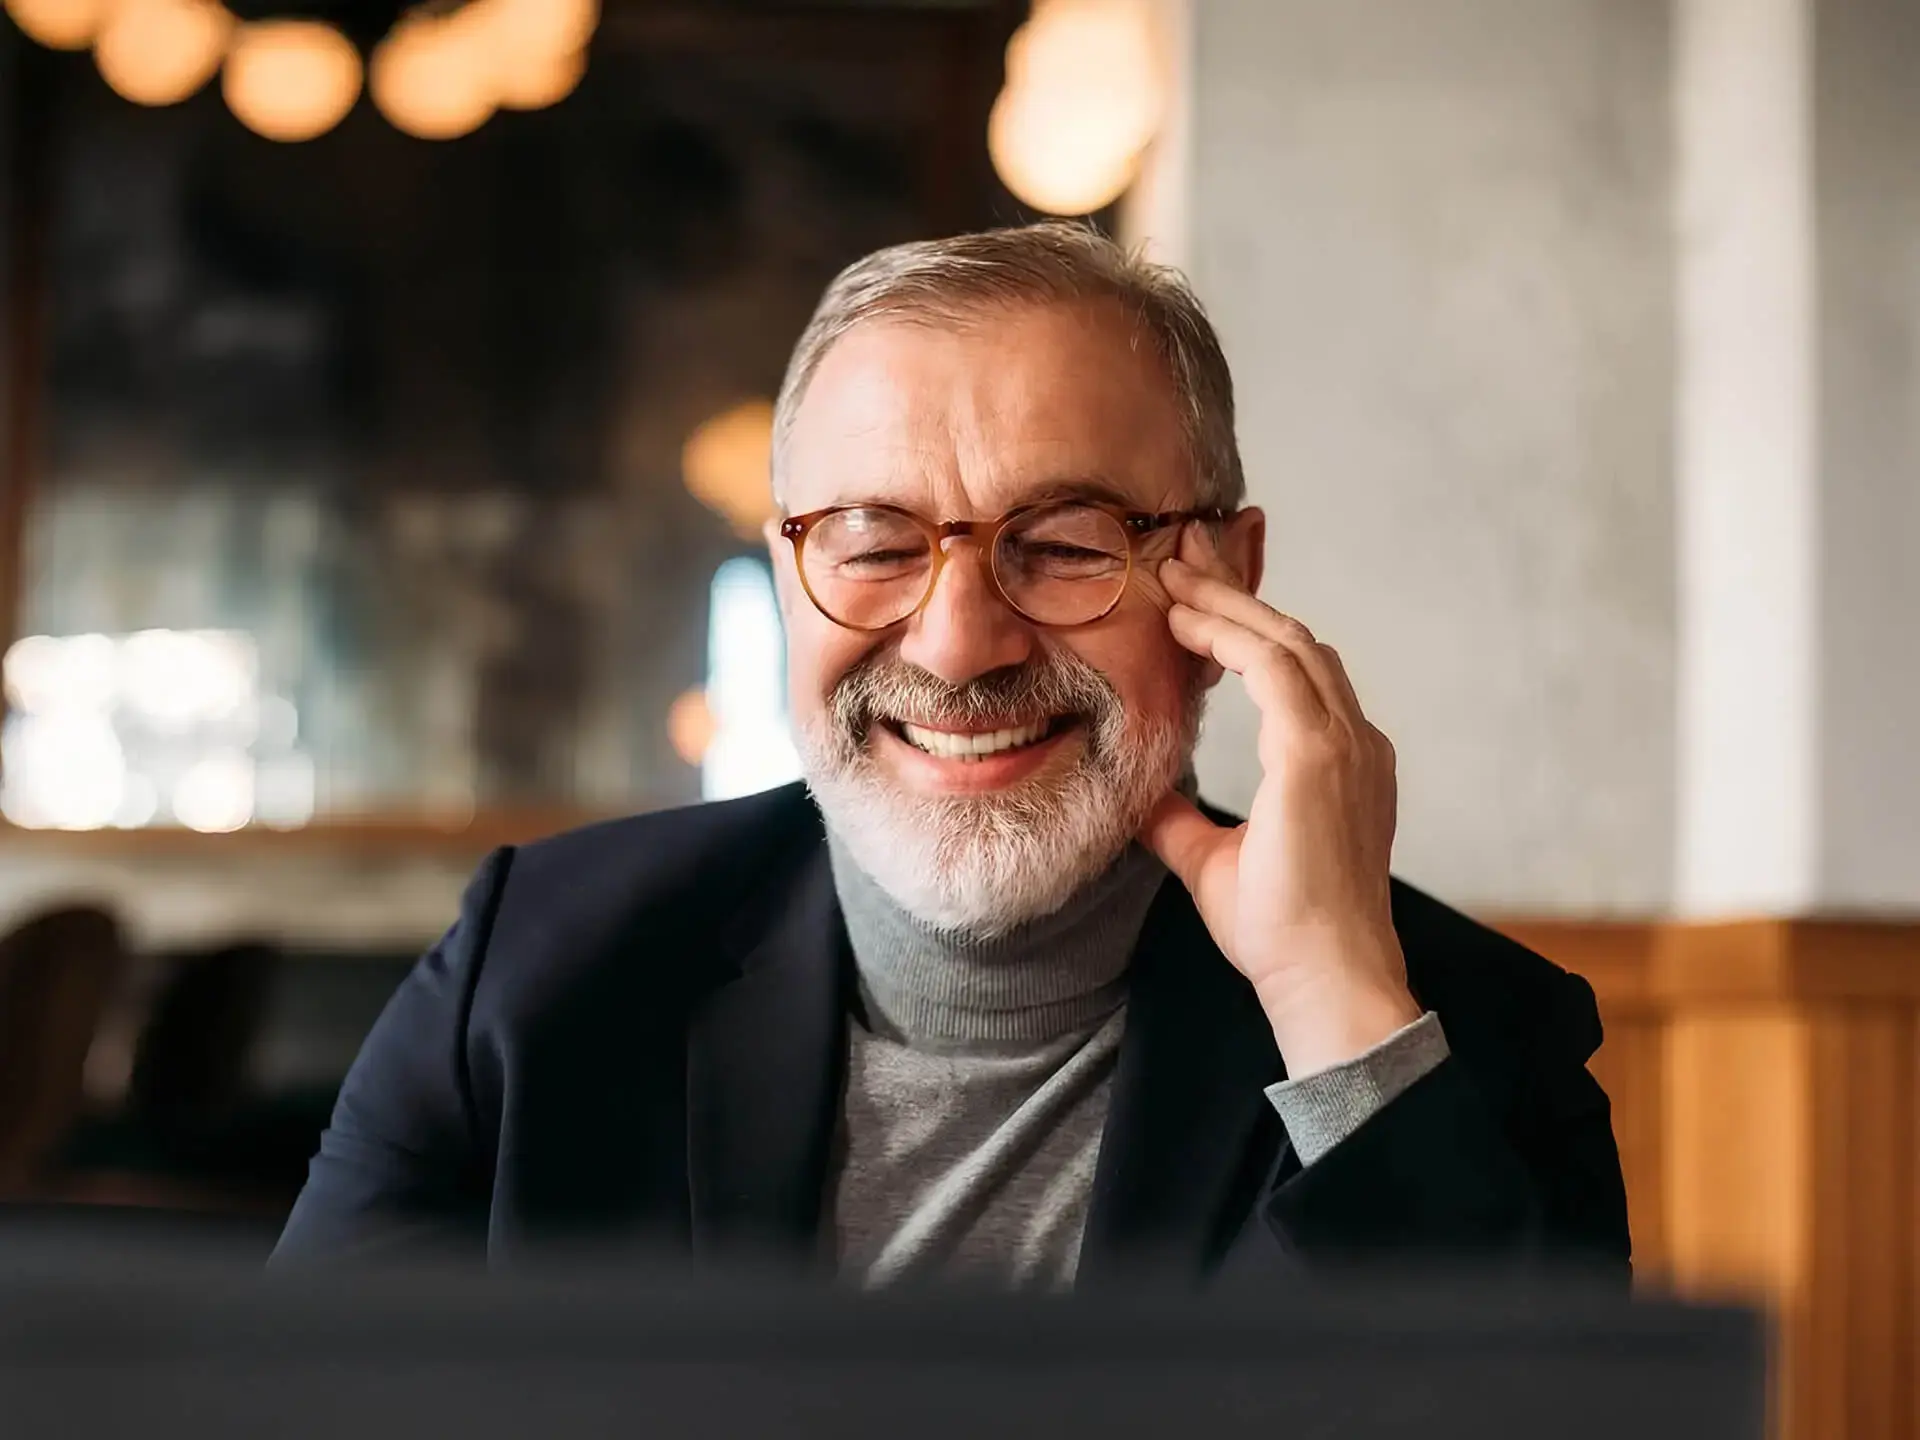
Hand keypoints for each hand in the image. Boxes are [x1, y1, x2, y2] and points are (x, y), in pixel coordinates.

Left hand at [1140, 524, 1421, 1076]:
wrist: (1322, 977)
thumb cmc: (1284, 932)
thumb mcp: (1214, 861)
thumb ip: (1182, 822)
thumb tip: (1138, 797)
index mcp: (1342, 765)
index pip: (1295, 675)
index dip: (1245, 632)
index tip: (1193, 606)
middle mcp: (1355, 744)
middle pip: (1296, 641)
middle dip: (1236, 595)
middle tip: (1180, 558)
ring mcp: (1345, 744)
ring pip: (1287, 641)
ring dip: (1228, 603)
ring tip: (1173, 575)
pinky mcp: (1318, 753)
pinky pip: (1274, 666)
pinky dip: (1230, 634)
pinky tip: (1185, 622)